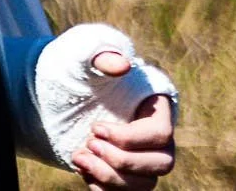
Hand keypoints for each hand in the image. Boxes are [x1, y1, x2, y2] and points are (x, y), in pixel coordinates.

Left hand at [72, 50, 176, 189]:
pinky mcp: (129, 178)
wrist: (73, 97)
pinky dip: (102, 188)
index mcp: (160, 110)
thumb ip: (104, 58)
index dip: (128, 137)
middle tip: (89, 144)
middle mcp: (161, 141)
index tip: (96, 127)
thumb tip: (123, 66)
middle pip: (162, 164)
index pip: (160, 134)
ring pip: (145, 185)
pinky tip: (83, 169)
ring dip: (109, 177)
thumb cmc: (87, 75)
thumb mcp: (89, 61)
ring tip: (79, 158)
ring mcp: (146, 162)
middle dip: (121, 160)